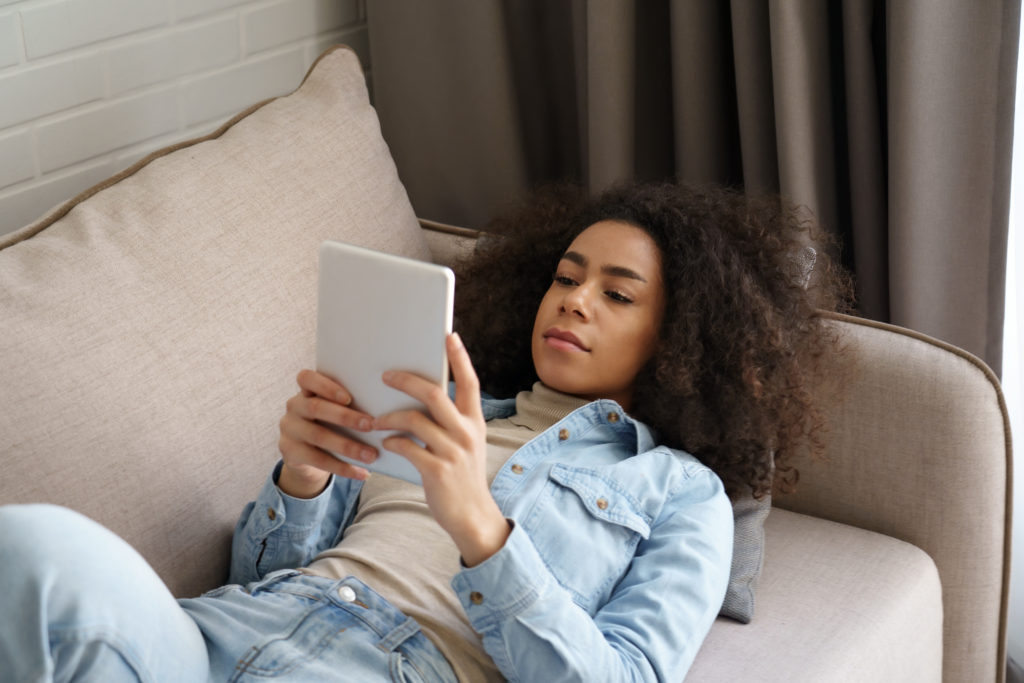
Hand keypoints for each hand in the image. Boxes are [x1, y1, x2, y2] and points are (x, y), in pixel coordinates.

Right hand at [277, 369, 377, 497]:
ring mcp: (289, 429)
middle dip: (345, 417)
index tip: (349, 398)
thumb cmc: (330, 425)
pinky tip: (362, 473)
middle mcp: (294, 406)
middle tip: (371, 425)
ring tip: (371, 455)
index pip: (306, 378)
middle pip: (316, 408)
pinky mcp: (289, 451)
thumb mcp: (334, 411)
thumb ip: (349, 405)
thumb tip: (387, 409)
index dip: (326, 386)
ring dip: (348, 446)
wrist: (307, 455)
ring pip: (318, 436)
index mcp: (306, 390)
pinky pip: (318, 460)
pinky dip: (343, 467)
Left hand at [373, 333, 509, 565]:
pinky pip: (407, 446)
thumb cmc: (462, 477)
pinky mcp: (436, 470)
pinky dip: (393, 441)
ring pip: (414, 419)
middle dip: (406, 380)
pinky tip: (386, 443)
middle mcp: (467, 432)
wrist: (472, 516)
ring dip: (389, 416)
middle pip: (434, 393)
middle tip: (385, 376)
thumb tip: (420, 399)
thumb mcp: (466, 445)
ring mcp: (453, 451)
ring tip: (375, 419)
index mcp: (475, 422)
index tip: (448, 336)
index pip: (470, 382)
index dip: (460, 358)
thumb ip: (451, 422)